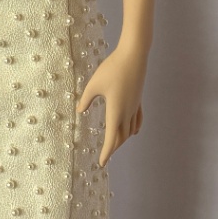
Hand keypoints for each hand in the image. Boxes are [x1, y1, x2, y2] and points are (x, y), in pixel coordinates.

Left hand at [77, 41, 147, 166]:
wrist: (133, 55)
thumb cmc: (112, 68)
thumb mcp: (94, 84)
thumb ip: (86, 99)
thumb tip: (79, 110)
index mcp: (115, 111)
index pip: (110, 138)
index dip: (106, 152)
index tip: (101, 163)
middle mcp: (127, 112)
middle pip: (121, 137)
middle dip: (113, 148)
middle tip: (105, 156)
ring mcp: (134, 106)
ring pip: (130, 130)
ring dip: (122, 139)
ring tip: (114, 144)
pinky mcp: (138, 100)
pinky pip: (137, 120)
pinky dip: (134, 129)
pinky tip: (133, 132)